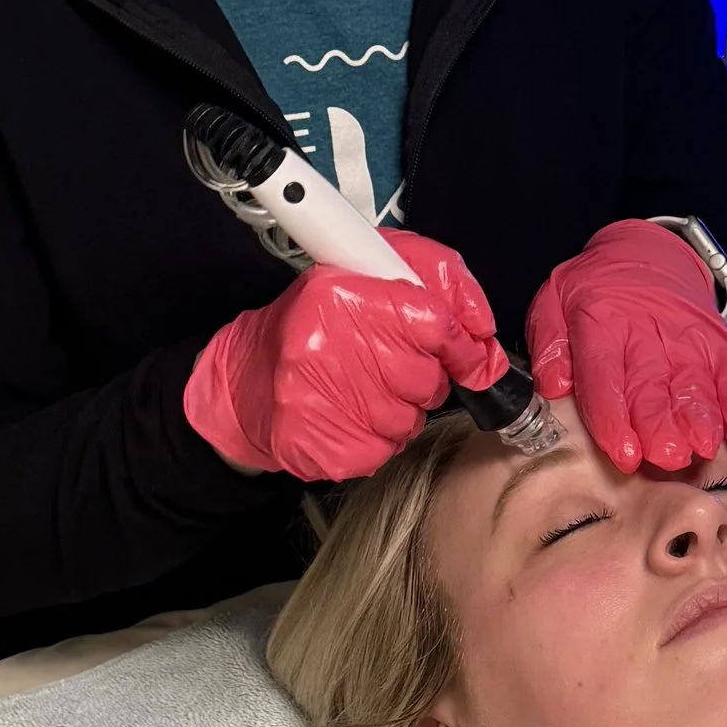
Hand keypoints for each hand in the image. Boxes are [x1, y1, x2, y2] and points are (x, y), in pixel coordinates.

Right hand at [181, 230, 505, 480]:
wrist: (245, 384)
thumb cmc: (311, 326)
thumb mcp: (362, 276)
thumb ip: (433, 282)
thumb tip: (481, 326)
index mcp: (340, 295)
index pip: (434, 322)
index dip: (461, 344)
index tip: (468, 354)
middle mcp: (328, 346)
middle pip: (427, 377)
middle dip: (424, 377)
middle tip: (392, 366)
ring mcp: (323, 403)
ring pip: (411, 419)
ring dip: (401, 409)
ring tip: (365, 390)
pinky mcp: (324, 448)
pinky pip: (386, 450)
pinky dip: (379, 438)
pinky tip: (352, 418)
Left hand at [524, 219, 726, 473]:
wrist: (648, 253)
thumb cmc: (597, 289)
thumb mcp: (554, 302)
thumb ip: (549, 344)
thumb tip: (553, 385)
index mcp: (601, 323)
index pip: (605, 374)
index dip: (614, 416)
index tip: (623, 452)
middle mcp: (648, 332)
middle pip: (653, 385)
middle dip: (661, 423)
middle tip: (667, 456)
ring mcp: (687, 339)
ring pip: (695, 382)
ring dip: (702, 417)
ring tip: (704, 446)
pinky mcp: (717, 344)